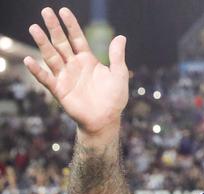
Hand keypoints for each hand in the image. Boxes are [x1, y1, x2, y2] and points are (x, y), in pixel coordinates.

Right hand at [24, 7, 128, 136]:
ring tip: (34, 28)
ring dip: (42, 43)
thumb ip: (117, 56)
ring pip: (51, 56)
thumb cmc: (114, 98)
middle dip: (54, 28)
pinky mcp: (59, 90)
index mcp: (87, 60)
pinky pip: (46, 78)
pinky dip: (37, 70)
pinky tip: (29, 60)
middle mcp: (74, 65)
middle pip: (61, 43)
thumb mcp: (119, 75)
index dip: (71, 25)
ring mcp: (65, 76)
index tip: (63, 11)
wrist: (106, 120)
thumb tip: (121, 36)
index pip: (77, 38)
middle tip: (46, 11)